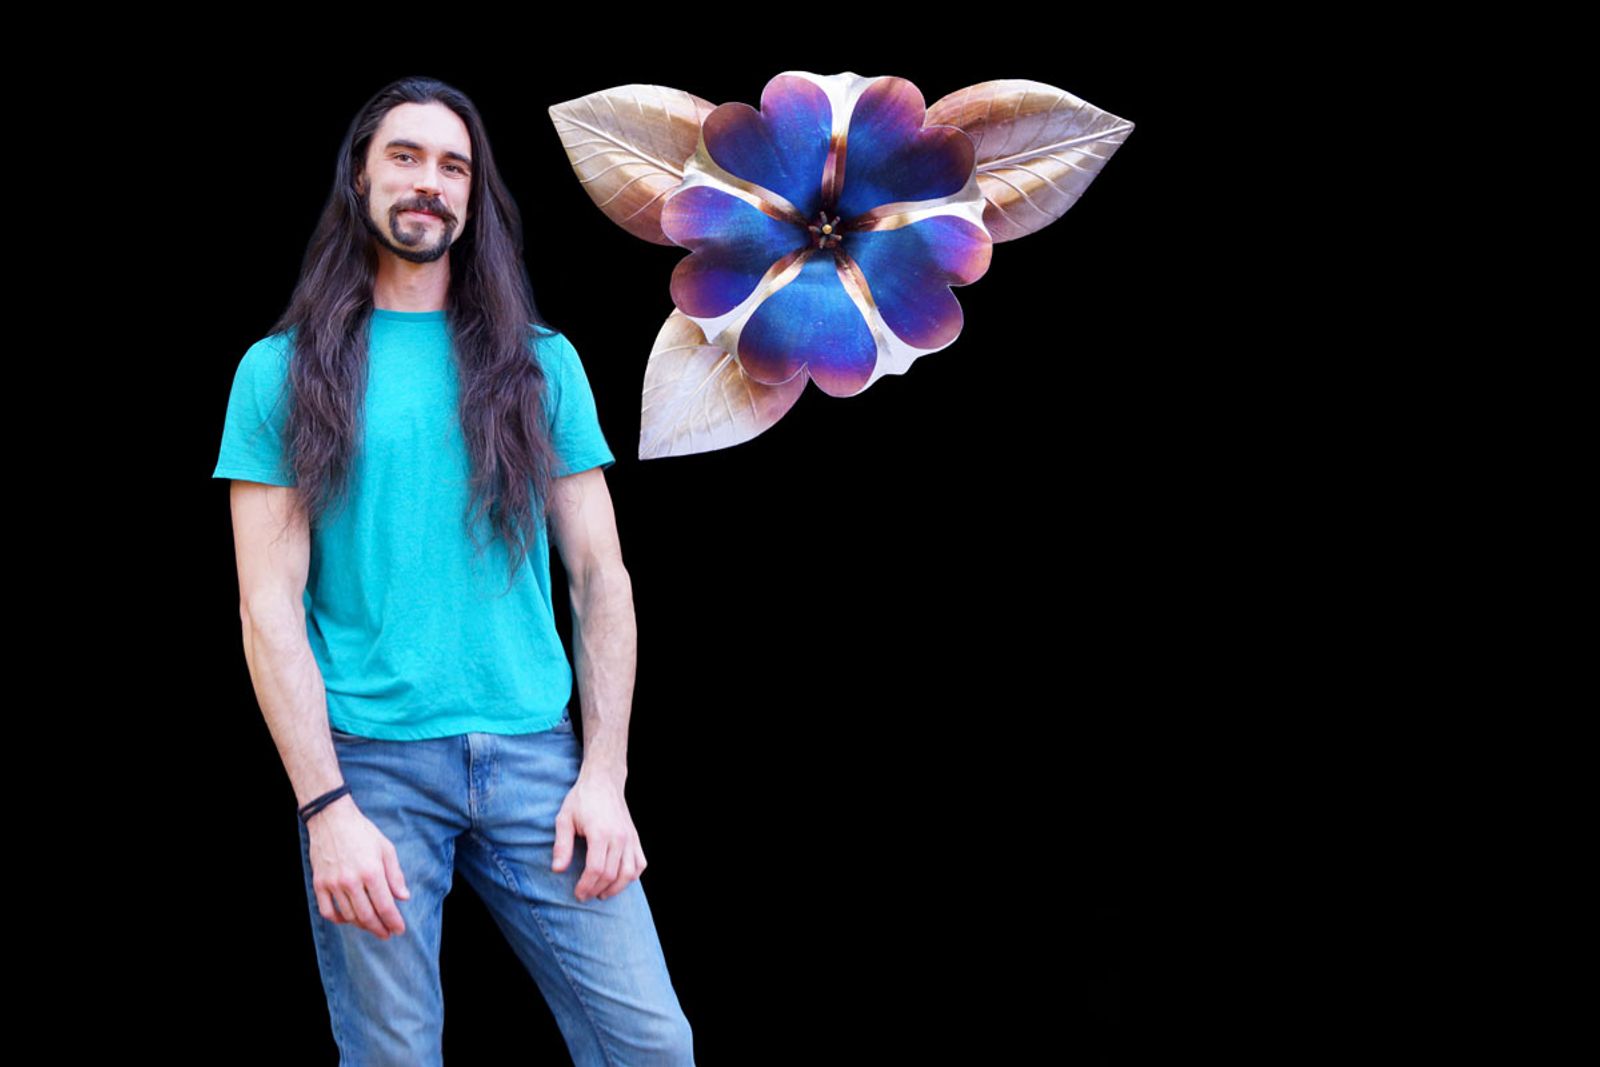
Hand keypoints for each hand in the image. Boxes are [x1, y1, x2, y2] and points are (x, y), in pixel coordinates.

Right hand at [307, 797, 411, 938]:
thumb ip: (395, 875)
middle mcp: (351, 881)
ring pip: (348, 916)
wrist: (332, 819)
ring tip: (371, 926)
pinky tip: (348, 919)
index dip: (393, 922)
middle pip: (367, 916)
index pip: (385, 906)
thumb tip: (403, 898)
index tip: (399, 930)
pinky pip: (327, 911)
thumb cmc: (362, 832)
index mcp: (371, 871)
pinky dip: (339, 919)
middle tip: (387, 934)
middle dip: (380, 928)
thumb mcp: (386, 848)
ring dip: (362, 925)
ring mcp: (333, 884)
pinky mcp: (319, 884)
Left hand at [552, 768, 646, 901]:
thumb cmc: (582, 799)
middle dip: (596, 890)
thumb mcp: (564, 819)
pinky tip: (619, 880)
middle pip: (611, 874)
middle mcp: (619, 837)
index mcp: (600, 832)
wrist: (603, 781)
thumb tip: (557, 870)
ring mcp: (630, 838)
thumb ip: (562, 845)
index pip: (596, 869)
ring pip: (629, 873)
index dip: (586, 886)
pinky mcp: (635, 838)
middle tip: (584, 896)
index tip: (577, 894)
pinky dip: (631, 876)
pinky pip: (640, 864)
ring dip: (615, 888)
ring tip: (601, 894)